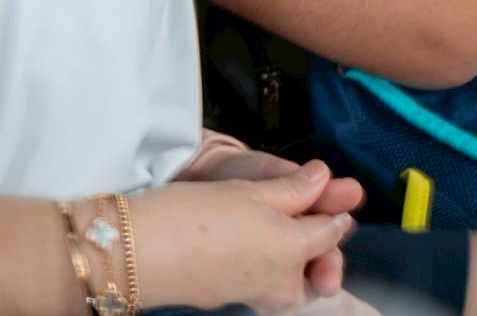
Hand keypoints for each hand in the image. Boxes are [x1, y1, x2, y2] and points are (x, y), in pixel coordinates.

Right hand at [131, 165, 359, 311]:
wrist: (140, 251)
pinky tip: (241, 250)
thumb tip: (324, 178)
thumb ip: (292, 188)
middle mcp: (280, 280)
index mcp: (292, 247)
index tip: (336, 198)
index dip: (334, 211)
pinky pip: (260, 287)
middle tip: (311, 223)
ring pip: (288, 286)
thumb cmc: (194, 213)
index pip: (329, 231)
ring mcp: (253, 295)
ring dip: (291, 266)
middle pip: (313, 269)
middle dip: (318, 251)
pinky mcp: (228, 299)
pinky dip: (262, 271)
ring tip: (277, 239)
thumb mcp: (248, 189)